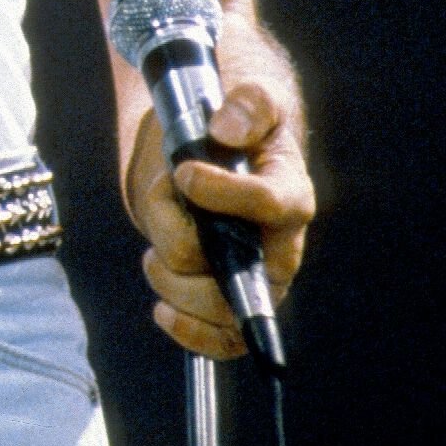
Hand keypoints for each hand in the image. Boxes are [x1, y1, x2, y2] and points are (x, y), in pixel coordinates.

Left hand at [129, 82, 314, 358]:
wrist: (225, 162)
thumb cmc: (241, 133)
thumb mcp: (252, 102)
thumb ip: (247, 106)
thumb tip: (225, 130)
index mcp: (292, 194)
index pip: (269, 204)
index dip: (222, 192)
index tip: (182, 172)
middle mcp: (281, 249)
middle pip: (237, 275)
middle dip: (182, 246)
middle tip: (159, 216)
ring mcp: (258, 283)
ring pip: (218, 310)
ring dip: (170, 281)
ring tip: (153, 253)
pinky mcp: (235, 307)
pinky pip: (221, 343)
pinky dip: (189, 333)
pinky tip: (164, 309)